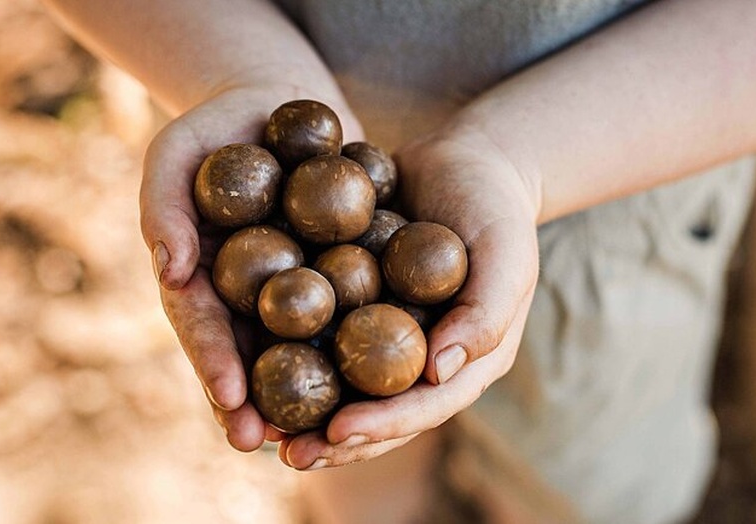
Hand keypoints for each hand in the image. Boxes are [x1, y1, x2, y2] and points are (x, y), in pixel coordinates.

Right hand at [140, 86, 361, 450]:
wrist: (278, 100)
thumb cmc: (214, 125)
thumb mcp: (173, 153)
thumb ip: (162, 209)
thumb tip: (169, 272)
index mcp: (202, 279)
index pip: (203, 330)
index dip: (213, 366)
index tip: (230, 402)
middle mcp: (248, 294)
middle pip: (253, 355)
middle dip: (261, 402)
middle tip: (274, 445)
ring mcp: (296, 285)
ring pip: (305, 345)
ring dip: (315, 389)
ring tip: (332, 432)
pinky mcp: (340, 268)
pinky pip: (353, 305)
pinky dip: (364, 337)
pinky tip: (387, 371)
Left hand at [280, 123, 541, 468]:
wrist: (466, 160)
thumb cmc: (494, 208)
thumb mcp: (507, 255)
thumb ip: (485, 314)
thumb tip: (438, 372)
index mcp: (466, 360)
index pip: (425, 406)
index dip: (382, 425)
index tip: (335, 433)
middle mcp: (424, 358)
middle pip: (379, 411)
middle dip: (334, 439)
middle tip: (286, 455)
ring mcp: (388, 333)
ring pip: (345, 385)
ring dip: (305, 411)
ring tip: (259, 429)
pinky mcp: (357, 304)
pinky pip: (322, 335)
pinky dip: (291, 354)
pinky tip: (248, 365)